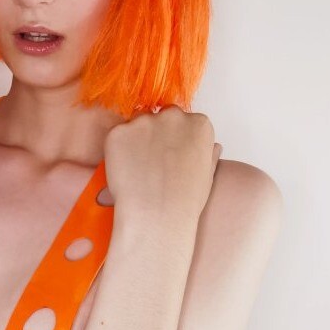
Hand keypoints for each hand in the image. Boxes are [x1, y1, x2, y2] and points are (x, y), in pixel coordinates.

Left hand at [102, 103, 220, 223]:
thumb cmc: (185, 200)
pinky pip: (117, 135)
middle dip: (155, 134)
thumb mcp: (208, 173)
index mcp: (199, 123)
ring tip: (137, 166)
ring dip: (136, 138)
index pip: (184, 121)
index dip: (175, 139)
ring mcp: (143, 122)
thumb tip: (212, 146)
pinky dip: (117, 148)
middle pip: (160, 117)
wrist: (156, 213)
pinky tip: (124, 168)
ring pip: (137, 123)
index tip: (170, 155)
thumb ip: (209, 153)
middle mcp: (172, 116)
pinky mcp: (118, 132)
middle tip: (151, 161)